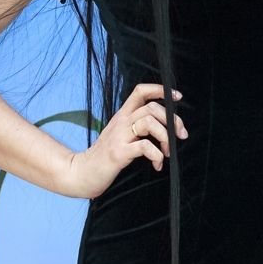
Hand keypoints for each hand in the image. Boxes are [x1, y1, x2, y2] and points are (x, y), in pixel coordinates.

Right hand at [59, 81, 185, 198]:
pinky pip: (144, 147)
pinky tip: (157, 164)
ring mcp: (119, 137)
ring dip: (165, 137)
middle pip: (151, 107)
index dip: (161, 90)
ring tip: (167, 152)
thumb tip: (162, 125)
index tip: (176, 97)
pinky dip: (157, 155)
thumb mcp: (119, 134)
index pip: (140, 91)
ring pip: (149, 122)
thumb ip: (135, 126)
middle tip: (180, 135)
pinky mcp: (118, 153)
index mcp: (122, 116)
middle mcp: (120, 122)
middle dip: (172, 120)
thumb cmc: (104, 156)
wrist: (82, 173)